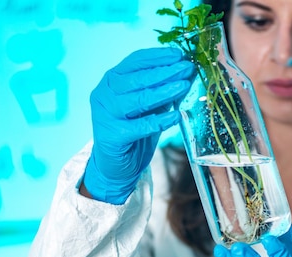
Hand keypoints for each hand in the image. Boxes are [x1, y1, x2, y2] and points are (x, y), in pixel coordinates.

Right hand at [84, 47, 194, 203]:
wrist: (114, 165)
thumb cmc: (132, 131)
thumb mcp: (146, 106)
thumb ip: (159, 91)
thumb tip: (184, 74)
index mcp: (111, 81)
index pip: (135, 61)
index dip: (158, 57)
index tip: (179, 55)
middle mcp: (104, 94)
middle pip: (138, 79)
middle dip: (165, 72)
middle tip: (187, 68)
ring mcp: (106, 115)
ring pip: (139, 99)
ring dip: (164, 92)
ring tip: (184, 86)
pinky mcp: (112, 135)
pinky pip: (141, 126)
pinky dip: (160, 120)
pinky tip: (176, 115)